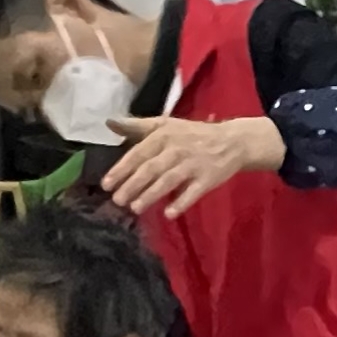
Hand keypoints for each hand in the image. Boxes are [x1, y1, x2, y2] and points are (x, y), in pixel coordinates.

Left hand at [100, 114, 284, 217]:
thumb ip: (136, 126)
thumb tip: (109, 122)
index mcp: (163, 136)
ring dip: (151, 194)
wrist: (230, 141)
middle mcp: (176, 149)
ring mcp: (192, 165)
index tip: (106, 184)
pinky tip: (169, 214)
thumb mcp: (164, 125)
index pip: (138, 154)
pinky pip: (192, 192)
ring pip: (168, 181)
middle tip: (117, 201)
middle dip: (132, 185)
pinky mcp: (207, 179)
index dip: (121, 169)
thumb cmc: (192, 134)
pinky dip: (181, 202)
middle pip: (150, 169)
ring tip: (135, 208)